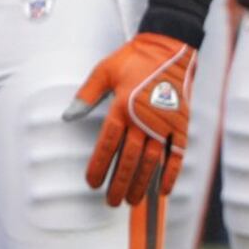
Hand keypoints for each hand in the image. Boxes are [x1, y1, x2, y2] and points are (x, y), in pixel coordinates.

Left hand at [64, 32, 195, 206]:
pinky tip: (162, 190)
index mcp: (121, 108)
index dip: (99, 167)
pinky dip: (171, 174)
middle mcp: (143, 120)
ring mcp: (164, 125)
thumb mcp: (104, 71)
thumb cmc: (134, 58)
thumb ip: (85, 95)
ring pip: (151, 162)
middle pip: (129, 160)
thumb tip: (67, 117)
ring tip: (131, 200)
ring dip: (141, 184)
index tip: (93, 183)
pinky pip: (177, 155)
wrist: (170, 47)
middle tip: (111, 201)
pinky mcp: (181, 125)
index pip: (107, 146)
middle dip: (119, 183)